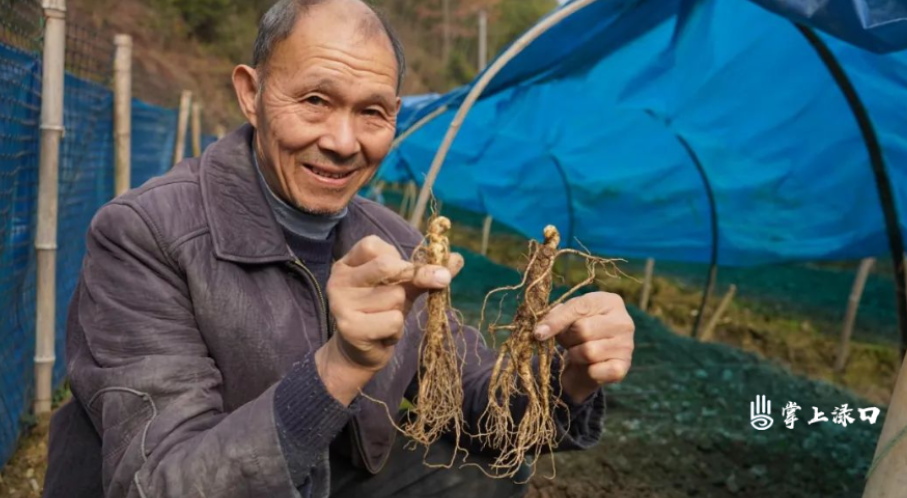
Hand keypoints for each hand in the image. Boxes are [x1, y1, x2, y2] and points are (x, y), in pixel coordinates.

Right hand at [316, 235, 462, 403]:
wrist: (360, 353)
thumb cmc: (382, 313)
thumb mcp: (405, 287)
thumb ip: (427, 271)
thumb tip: (457, 258)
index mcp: (348, 264)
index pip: (375, 245)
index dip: (399, 259)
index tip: (405, 275)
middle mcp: (338, 280)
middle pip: (387, 267)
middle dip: (409, 281)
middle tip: (407, 297)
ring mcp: (340, 303)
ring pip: (395, 296)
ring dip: (400, 312)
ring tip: (385, 321)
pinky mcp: (349, 327)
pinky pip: (393, 320)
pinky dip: (396, 330)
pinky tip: (382, 335)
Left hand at [534, 292, 633, 403]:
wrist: (590, 358)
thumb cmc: (578, 329)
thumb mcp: (567, 316)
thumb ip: (554, 318)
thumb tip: (539, 333)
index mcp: (610, 302)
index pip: (579, 308)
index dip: (556, 321)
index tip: (538, 334)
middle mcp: (624, 322)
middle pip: (583, 330)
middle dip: (568, 338)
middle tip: (568, 341)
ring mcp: (627, 345)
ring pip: (588, 352)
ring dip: (575, 355)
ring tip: (577, 351)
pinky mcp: (623, 367)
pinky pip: (596, 371)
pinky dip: (586, 371)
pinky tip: (588, 366)